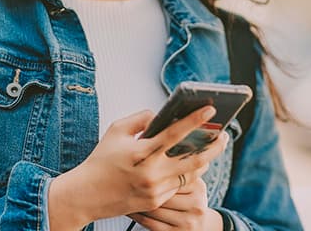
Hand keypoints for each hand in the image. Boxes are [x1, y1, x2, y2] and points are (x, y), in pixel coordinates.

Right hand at [48, 106, 220, 229]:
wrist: (85, 196)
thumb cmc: (101, 160)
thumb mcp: (116, 130)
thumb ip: (141, 118)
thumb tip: (163, 116)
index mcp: (143, 151)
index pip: (176, 133)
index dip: (196, 119)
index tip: (211, 108)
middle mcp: (152, 172)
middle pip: (196, 159)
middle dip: (215, 146)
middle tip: (224, 134)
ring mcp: (156, 189)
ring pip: (191, 173)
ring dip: (205, 160)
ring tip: (211, 147)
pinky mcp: (156, 201)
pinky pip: (179, 185)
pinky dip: (186, 173)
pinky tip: (192, 163)